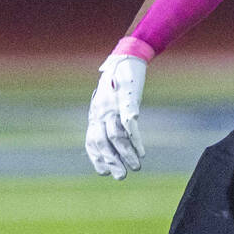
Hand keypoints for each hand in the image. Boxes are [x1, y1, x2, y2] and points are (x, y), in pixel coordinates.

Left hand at [85, 53, 146, 178]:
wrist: (126, 56)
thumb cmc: (118, 78)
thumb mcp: (109, 98)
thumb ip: (108, 115)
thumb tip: (110, 132)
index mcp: (96, 112)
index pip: (92, 140)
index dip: (96, 157)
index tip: (103, 172)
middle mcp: (101, 111)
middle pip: (102, 141)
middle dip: (111, 160)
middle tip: (121, 176)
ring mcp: (113, 105)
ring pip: (117, 135)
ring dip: (126, 153)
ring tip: (136, 165)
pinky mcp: (127, 98)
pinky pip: (129, 121)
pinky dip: (135, 138)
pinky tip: (141, 150)